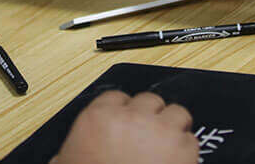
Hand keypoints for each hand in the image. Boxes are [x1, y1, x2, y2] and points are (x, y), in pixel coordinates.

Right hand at [51, 90, 198, 163]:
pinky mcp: (183, 149)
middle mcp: (130, 118)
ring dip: (173, 128)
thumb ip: (70, 151)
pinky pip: (192, 139)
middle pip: (148, 100)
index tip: (127, 121)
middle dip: (151, 117)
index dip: (124, 111)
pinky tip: (177, 162)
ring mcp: (159, 130)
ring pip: (176, 112)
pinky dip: (187, 151)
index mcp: (98, 118)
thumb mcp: (68, 163)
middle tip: (148, 137)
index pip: (117, 97)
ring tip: (167, 147)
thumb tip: (62, 156)